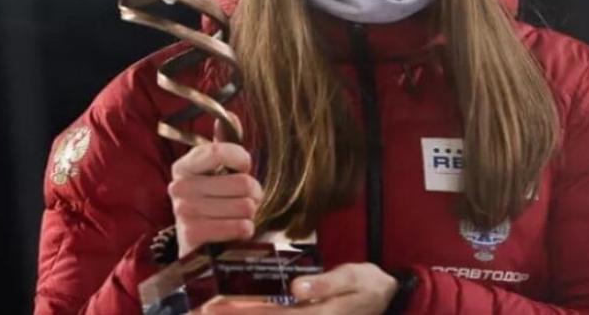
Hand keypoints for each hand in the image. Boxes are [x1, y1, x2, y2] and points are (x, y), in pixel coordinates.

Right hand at [169, 138, 262, 257]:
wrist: (198, 245)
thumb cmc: (213, 202)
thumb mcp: (216, 172)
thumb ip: (224, 143)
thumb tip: (230, 116)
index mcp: (184, 166)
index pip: (219, 151)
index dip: (242, 159)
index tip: (244, 167)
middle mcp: (179, 187)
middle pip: (242, 183)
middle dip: (252, 194)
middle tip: (244, 200)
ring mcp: (184, 212)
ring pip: (245, 206)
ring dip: (249, 214)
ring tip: (236, 216)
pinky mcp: (193, 236)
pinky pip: (240, 227)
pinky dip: (244, 230)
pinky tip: (234, 232)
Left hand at [199, 263, 397, 314]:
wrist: (388, 298)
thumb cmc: (368, 285)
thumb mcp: (353, 278)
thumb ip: (325, 284)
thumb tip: (298, 288)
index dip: (242, 313)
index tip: (214, 307)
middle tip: (201, 310)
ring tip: (211, 312)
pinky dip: (260, 314)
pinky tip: (243, 311)